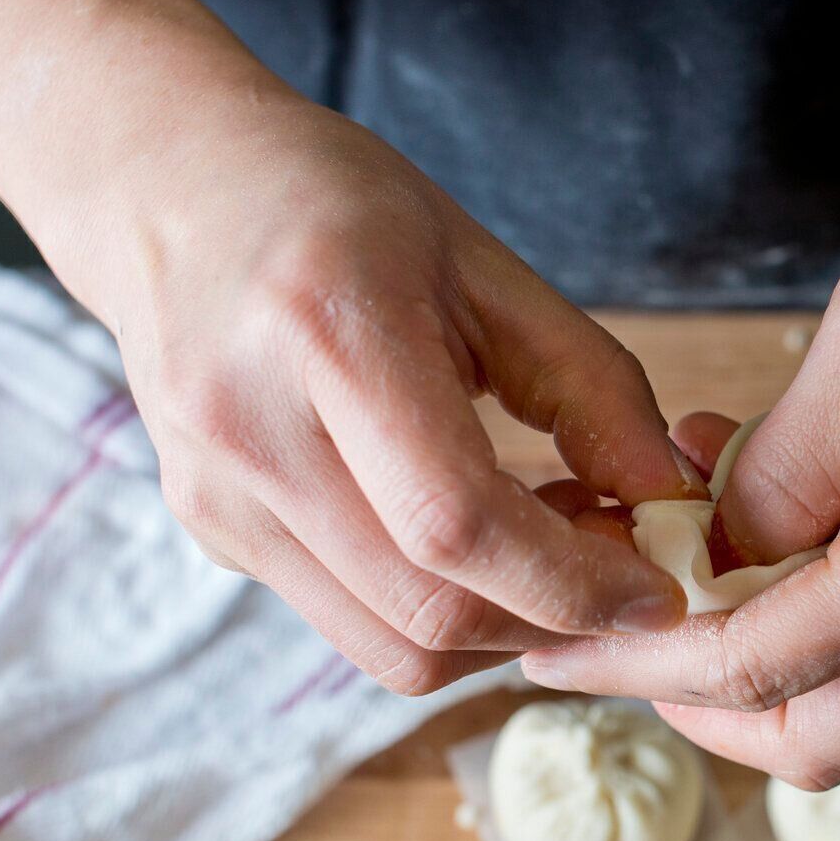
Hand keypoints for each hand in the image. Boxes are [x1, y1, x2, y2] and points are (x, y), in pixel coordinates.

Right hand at [79, 98, 698, 692]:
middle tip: (622, 570)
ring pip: (393, 649)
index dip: (575, 583)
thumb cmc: (337, 209)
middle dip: (554, 619)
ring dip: (501, 631)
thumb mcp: (483, 265)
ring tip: (550, 547)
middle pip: (430, 612)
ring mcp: (219, 498)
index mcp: (325, 333)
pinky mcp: (215, 536)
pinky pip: (355, 625)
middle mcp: (251, 432)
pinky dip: (441, 612)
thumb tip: (672, 505)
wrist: (167, 191)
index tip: (658, 590)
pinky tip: (475, 542)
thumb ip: (591, 387)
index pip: (457, 526)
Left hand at [521, 66, 839, 783]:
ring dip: (761, 663)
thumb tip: (713, 558)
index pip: (753, 670)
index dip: (635, 661)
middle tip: (613, 629)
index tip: (552, 648)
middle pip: (812, 741)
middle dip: (695, 705)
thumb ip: (777, 473)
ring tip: (688, 555)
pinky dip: (827, 621)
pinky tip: (778, 527)